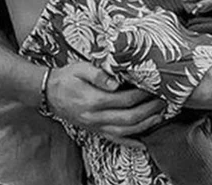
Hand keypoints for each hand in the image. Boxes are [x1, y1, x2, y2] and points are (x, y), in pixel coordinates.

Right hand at [47, 62, 164, 144]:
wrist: (49, 93)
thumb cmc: (66, 78)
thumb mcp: (80, 69)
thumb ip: (99, 75)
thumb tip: (116, 82)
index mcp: (94, 100)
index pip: (125, 100)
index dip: (141, 95)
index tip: (153, 87)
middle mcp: (96, 117)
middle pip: (129, 118)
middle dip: (149, 110)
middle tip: (162, 101)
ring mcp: (96, 126)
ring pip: (125, 131)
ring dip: (145, 125)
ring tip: (159, 116)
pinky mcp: (95, 130)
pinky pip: (115, 140)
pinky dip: (130, 143)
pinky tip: (143, 143)